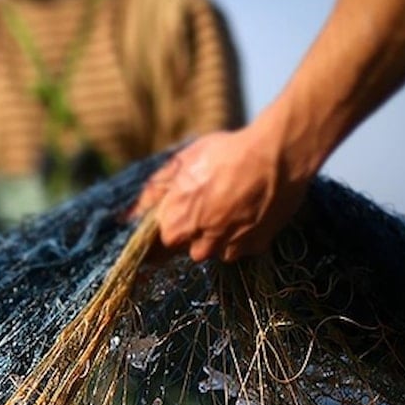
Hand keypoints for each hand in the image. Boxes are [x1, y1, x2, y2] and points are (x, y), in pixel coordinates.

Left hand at [133, 128, 312, 262]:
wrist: (277, 154)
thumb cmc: (224, 154)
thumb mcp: (180, 164)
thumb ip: (153, 193)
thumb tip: (127, 216)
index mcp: (175, 225)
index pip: (158, 246)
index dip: (166, 232)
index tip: (175, 222)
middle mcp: (201, 245)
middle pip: (189, 249)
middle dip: (194, 232)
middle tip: (208, 204)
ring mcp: (230, 248)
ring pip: (216, 251)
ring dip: (218, 236)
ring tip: (230, 205)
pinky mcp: (257, 246)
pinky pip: (241, 248)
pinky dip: (242, 235)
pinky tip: (248, 211)